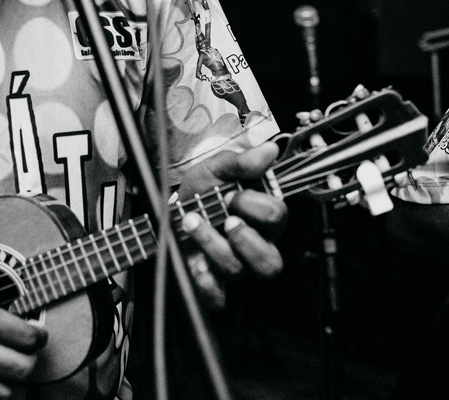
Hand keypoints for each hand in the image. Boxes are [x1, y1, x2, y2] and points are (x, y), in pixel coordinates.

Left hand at [175, 141, 286, 307]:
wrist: (172, 207)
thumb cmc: (202, 191)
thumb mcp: (217, 169)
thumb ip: (241, 162)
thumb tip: (269, 151)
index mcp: (262, 219)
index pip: (276, 217)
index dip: (255, 205)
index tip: (233, 194)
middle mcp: (253, 247)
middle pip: (270, 262)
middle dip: (246, 238)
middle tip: (226, 218)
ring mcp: (234, 266)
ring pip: (239, 272)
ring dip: (214, 245)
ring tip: (192, 223)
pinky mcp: (211, 281)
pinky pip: (217, 297)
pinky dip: (206, 284)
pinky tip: (195, 264)